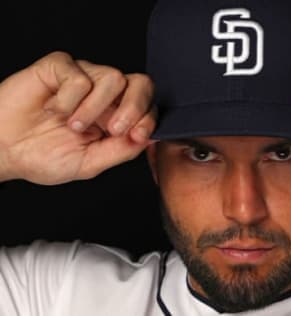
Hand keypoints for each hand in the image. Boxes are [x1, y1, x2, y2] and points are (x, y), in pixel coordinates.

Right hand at [0, 52, 155, 183]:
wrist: (3, 150)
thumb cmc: (43, 156)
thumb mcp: (89, 163)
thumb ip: (120, 151)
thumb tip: (149, 138)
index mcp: (115, 116)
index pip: (147, 106)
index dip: (148, 118)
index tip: (137, 135)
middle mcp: (104, 95)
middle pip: (140, 83)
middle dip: (134, 107)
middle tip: (114, 128)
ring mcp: (84, 78)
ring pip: (113, 77)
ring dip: (93, 108)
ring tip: (73, 125)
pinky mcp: (60, 67)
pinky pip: (78, 75)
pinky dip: (68, 99)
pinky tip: (53, 110)